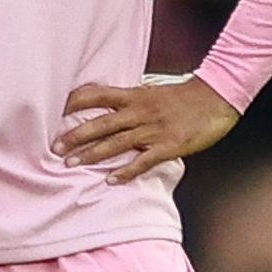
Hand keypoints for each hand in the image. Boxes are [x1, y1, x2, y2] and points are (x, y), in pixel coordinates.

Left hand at [55, 73, 237, 186]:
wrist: (217, 97)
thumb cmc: (184, 97)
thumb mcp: (152, 92)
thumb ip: (130, 101)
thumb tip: (106, 107)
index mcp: (135, 95)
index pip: (97, 94)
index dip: (74, 102)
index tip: (54, 112)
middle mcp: (140, 111)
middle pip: (101, 122)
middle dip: (76, 135)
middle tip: (55, 147)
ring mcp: (154, 128)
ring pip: (117, 142)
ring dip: (93, 154)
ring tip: (72, 164)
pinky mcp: (169, 145)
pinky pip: (144, 160)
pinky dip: (127, 170)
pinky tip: (111, 180)